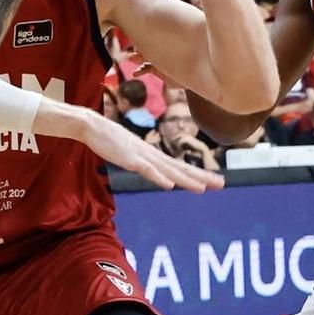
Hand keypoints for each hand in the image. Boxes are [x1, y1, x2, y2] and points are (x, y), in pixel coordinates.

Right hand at [76, 111, 221, 192]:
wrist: (92, 126)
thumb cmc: (108, 138)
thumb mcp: (128, 152)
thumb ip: (139, 160)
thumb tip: (148, 167)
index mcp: (152, 155)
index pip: (179, 166)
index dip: (198, 174)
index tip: (215, 180)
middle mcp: (152, 155)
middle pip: (180, 169)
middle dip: (202, 177)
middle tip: (222, 185)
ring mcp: (142, 156)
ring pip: (168, 170)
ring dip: (186, 180)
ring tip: (202, 188)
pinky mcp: (129, 159)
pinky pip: (146, 170)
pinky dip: (159, 177)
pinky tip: (170, 185)